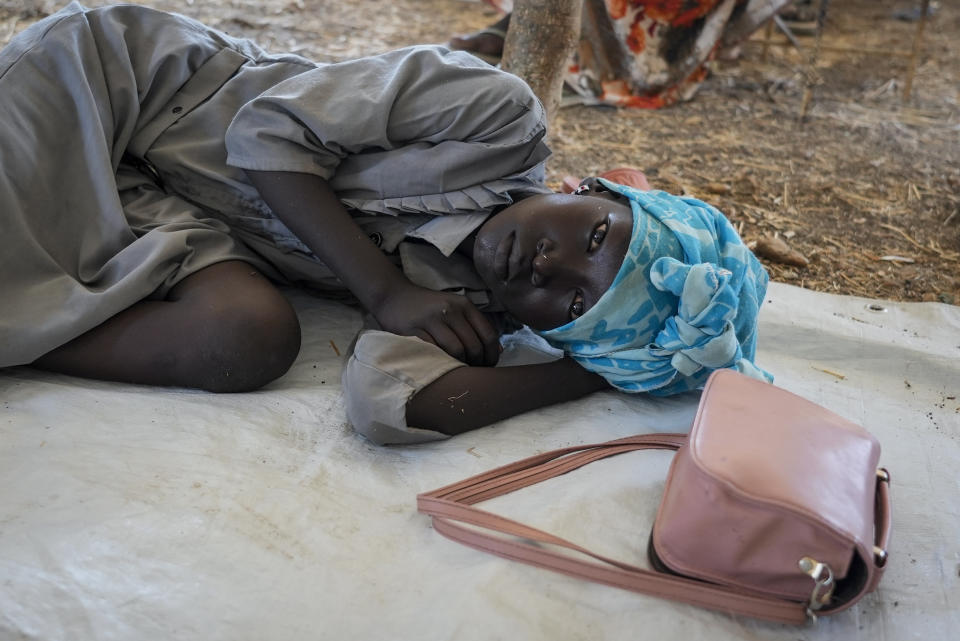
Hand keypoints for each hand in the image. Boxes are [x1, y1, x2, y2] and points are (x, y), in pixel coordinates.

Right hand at [374, 284, 500, 365]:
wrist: (394, 296)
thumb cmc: (429, 308)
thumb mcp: (455, 309)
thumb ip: (476, 326)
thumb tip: (498, 350)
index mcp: (464, 305)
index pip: (488, 335)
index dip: (492, 355)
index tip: (489, 366)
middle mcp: (450, 310)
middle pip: (473, 346)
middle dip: (477, 364)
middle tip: (473, 373)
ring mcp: (431, 320)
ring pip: (456, 350)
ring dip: (460, 365)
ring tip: (458, 371)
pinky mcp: (414, 330)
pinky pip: (434, 352)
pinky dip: (441, 362)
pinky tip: (441, 366)